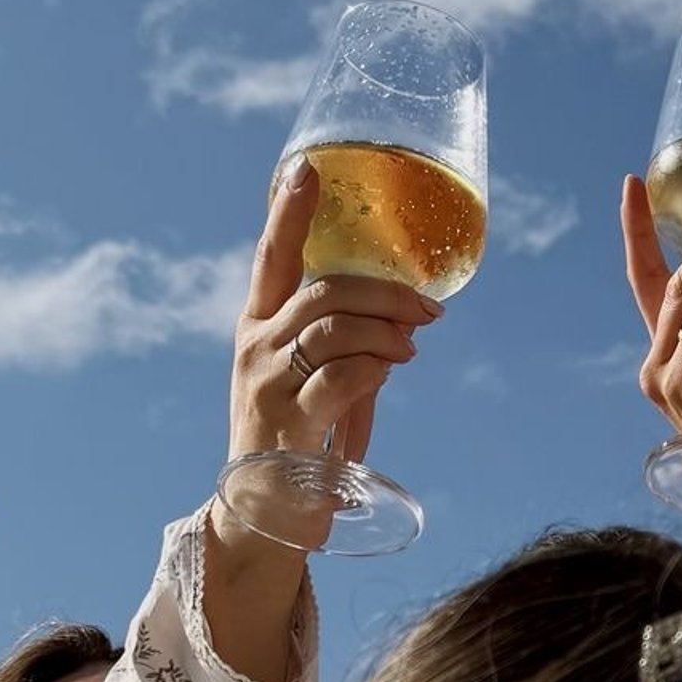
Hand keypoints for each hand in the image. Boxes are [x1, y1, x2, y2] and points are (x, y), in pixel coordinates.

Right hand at [228, 158, 442, 468]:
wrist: (262, 515)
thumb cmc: (292, 443)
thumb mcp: (303, 380)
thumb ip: (338, 344)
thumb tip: (400, 319)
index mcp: (255, 327)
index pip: (271, 257)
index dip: (289, 211)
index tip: (308, 167)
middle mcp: (255, 348)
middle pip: (323, 291)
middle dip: (383, 291)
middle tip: (427, 306)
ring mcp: (268, 385)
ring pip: (334, 327)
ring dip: (387, 328)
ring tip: (413, 343)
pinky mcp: (290, 424)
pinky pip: (342, 375)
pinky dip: (377, 366)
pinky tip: (393, 369)